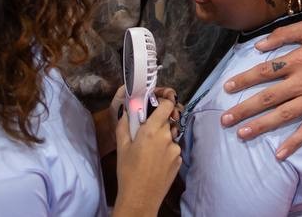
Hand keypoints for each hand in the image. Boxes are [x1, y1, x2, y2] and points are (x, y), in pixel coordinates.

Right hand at [114, 97, 181, 216]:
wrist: (140, 198)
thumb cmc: (127, 172)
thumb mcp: (121, 147)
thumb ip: (124, 125)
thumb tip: (126, 111)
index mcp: (152, 130)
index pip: (167, 105)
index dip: (163, 101)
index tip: (156, 104)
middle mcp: (167, 137)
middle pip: (168, 121)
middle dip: (158, 124)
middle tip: (146, 134)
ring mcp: (176, 150)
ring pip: (170, 136)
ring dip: (162, 139)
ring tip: (149, 153)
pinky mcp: (179, 161)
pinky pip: (173, 150)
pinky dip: (166, 152)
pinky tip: (155, 162)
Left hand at [220, 21, 301, 160]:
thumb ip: (283, 35)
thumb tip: (258, 46)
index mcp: (297, 60)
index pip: (264, 72)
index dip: (244, 80)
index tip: (227, 87)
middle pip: (268, 97)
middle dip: (244, 108)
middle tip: (225, 119)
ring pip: (284, 115)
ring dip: (261, 125)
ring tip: (242, 134)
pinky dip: (294, 142)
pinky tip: (280, 154)